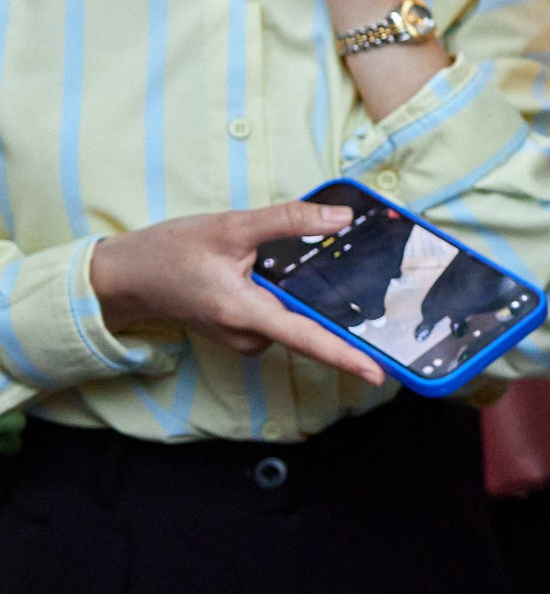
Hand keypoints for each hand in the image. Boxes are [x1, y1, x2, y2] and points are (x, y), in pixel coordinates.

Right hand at [89, 202, 384, 385]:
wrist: (127, 277)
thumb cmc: (170, 252)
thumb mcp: (230, 226)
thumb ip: (288, 221)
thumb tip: (340, 219)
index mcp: (245, 314)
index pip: (307, 339)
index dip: (346, 357)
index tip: (378, 374)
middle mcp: (249, 336)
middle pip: (307, 326)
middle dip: (332, 307)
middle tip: (341, 278)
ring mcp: (244, 338)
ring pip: (292, 317)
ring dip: (301, 295)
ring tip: (269, 263)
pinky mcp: (242, 332)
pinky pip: (277, 317)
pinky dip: (284, 298)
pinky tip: (266, 273)